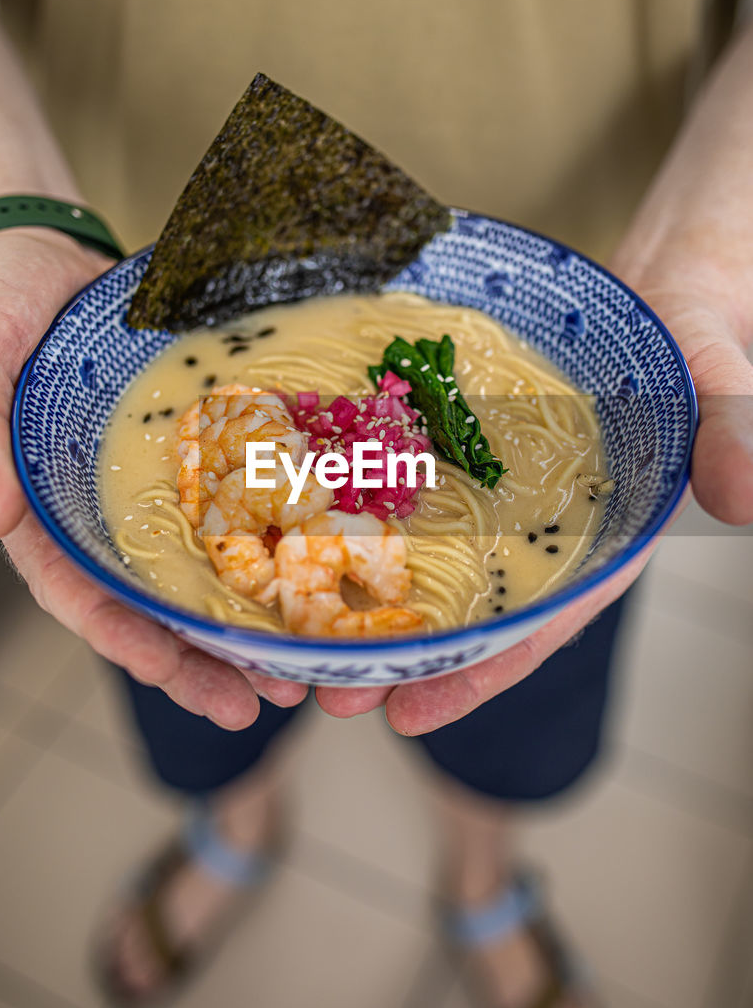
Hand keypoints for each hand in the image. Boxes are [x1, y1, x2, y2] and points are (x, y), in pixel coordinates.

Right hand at [0, 230, 305, 727]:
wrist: (46, 251)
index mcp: (41, 511)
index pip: (79, 594)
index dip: (123, 639)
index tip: (171, 675)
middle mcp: (101, 511)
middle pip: (151, 603)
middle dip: (202, 659)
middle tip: (265, 701)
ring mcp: (149, 485)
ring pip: (200, 569)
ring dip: (245, 622)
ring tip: (302, 667)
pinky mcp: (192, 451)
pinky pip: (231, 505)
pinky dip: (268, 544)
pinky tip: (311, 572)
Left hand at [316, 280, 752, 733]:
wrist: (664, 291)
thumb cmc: (695, 335)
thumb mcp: (722, 376)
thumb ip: (735, 432)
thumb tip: (748, 494)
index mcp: (609, 539)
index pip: (544, 624)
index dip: (481, 673)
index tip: (411, 716)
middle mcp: (547, 531)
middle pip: (470, 612)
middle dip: (401, 658)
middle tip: (328, 696)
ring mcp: (502, 495)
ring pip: (431, 564)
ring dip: (370, 604)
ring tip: (299, 645)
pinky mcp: (471, 453)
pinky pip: (413, 494)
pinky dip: (367, 523)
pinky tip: (309, 541)